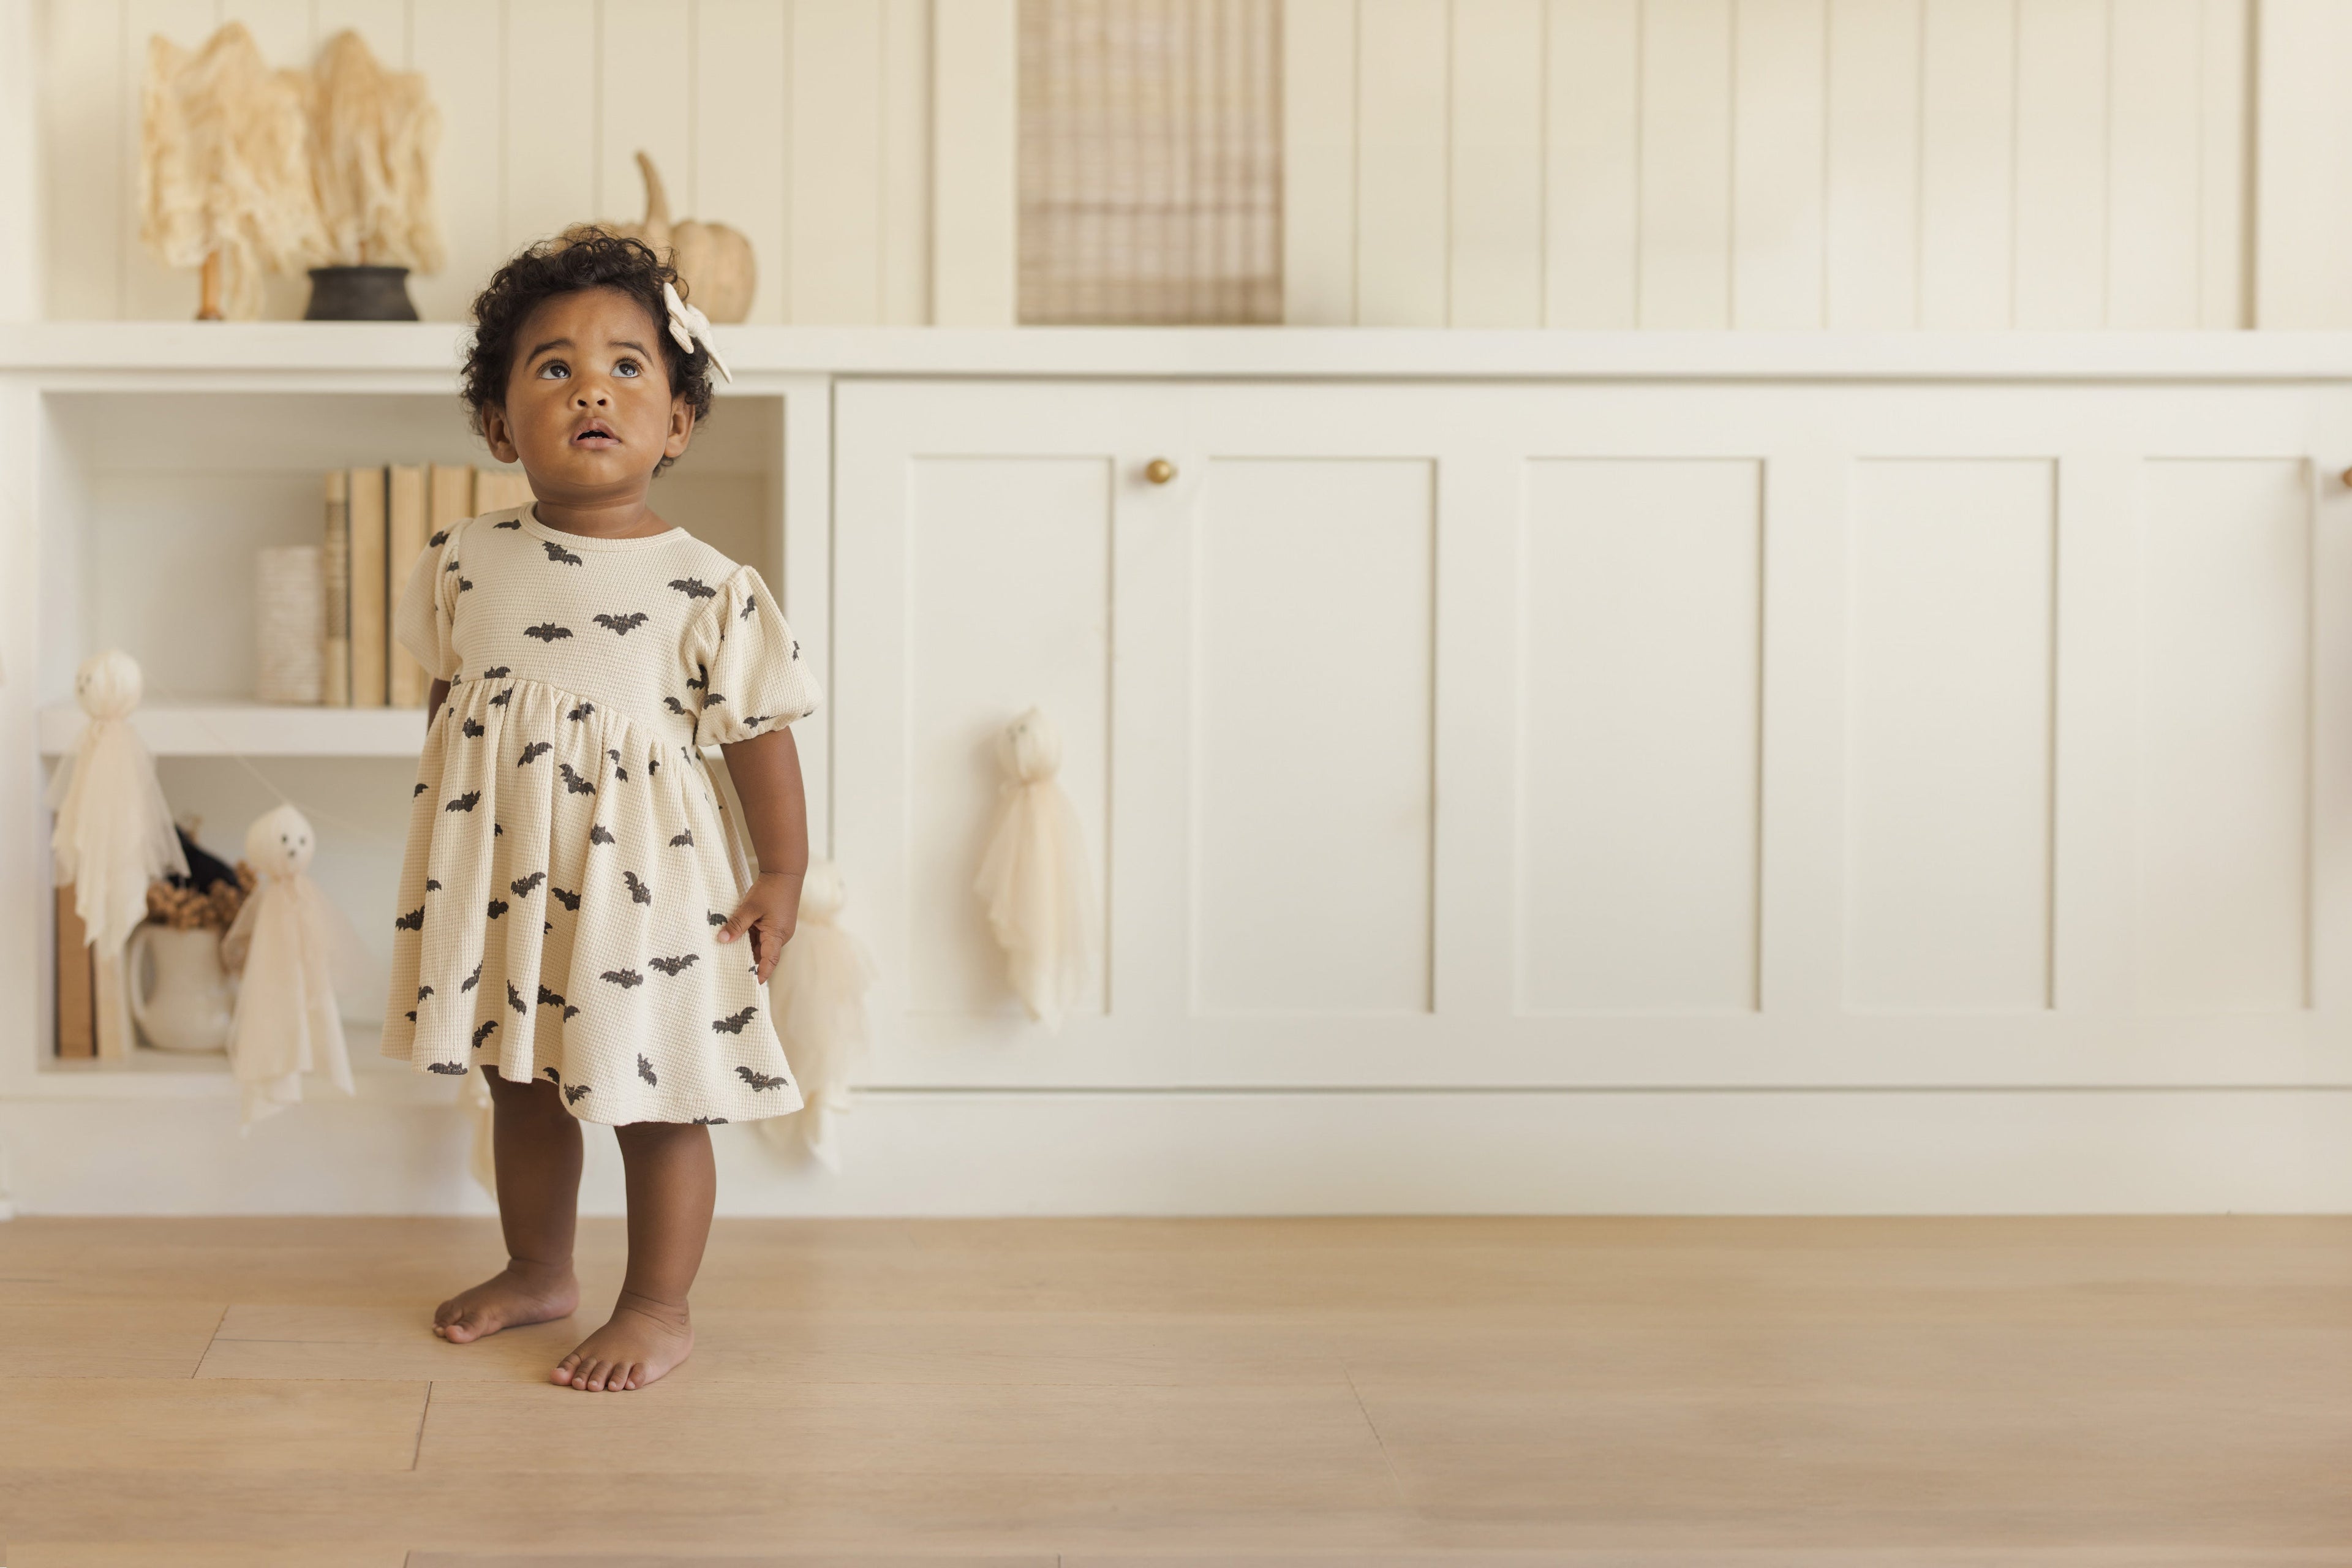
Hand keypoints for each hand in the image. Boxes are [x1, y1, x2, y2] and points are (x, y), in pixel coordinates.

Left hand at [717, 869, 801, 983]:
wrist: (785, 872)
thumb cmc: (771, 889)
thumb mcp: (750, 907)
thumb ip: (736, 925)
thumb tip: (721, 940)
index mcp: (778, 934)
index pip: (769, 961)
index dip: (761, 973)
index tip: (751, 985)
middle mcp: (781, 935)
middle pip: (764, 955)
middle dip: (749, 963)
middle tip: (731, 973)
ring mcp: (778, 930)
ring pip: (761, 945)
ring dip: (748, 949)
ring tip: (729, 957)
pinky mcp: (775, 924)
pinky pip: (761, 936)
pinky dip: (750, 939)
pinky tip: (735, 939)